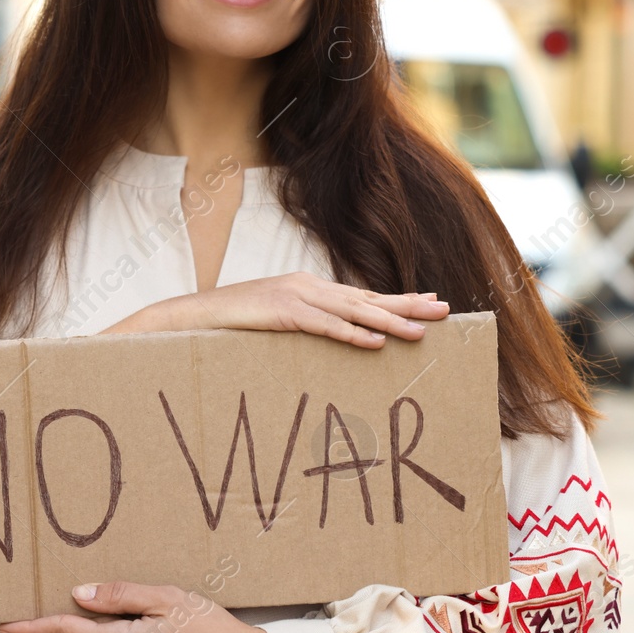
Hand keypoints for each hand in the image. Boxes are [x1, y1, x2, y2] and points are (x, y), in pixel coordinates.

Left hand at [0, 581, 281, 632]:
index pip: (67, 632)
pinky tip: (174, 630)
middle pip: (97, 632)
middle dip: (106, 612)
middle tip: (137, 597)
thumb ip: (120, 595)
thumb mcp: (166, 599)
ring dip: (131, 624)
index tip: (4, 624)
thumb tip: (80, 594)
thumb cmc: (211, 630)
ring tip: (174, 613)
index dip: (33, 627)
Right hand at [103, 272, 448, 348]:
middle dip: (407, 304)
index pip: (361, 294)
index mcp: (306, 290)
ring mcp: (293, 297)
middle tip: (444, 310)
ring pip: (352, 309)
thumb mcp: (271, 325)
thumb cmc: (229, 327)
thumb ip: (301, 328)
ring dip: (389, 321)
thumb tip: (327, 344)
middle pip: (366, 297)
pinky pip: (322, 324)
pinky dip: (350, 332)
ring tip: (421, 331)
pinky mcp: (279, 312)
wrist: (189, 318)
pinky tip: (375, 341)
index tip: (430, 302)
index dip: (396, 299)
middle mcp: (306, 287)